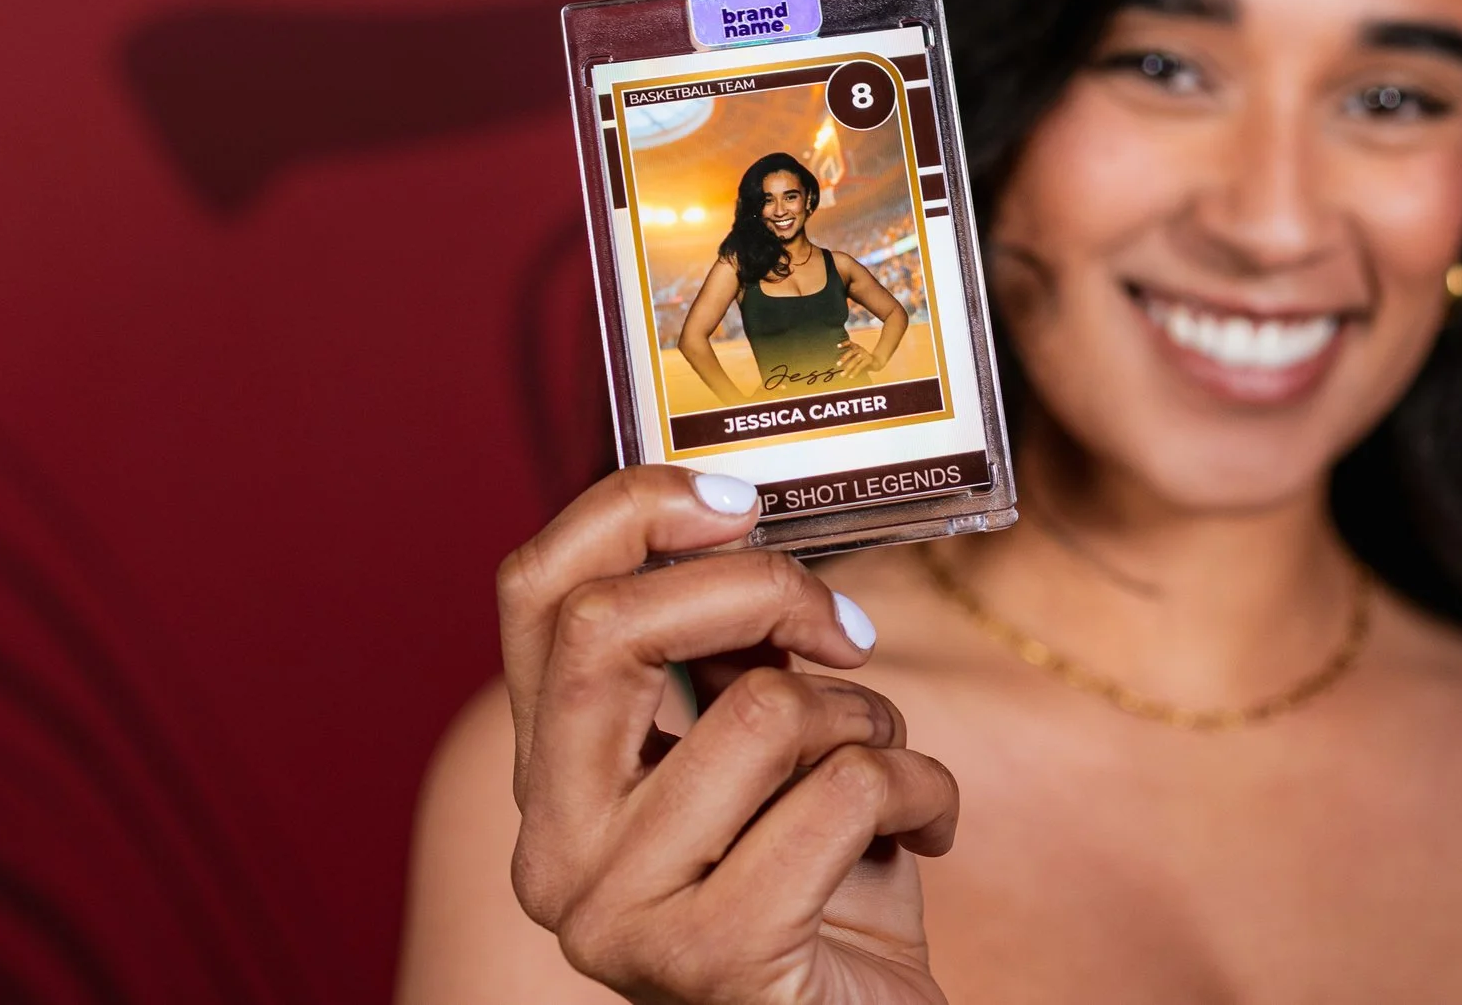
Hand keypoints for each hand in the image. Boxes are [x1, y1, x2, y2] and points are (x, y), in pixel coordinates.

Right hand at [499, 466, 956, 1004]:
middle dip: (760, 590)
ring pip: (761, 709)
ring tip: (887, 769)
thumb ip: (733, 650)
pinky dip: (919, 788)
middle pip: (610, 628)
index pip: (533, 592)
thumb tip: (744, 522)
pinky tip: (928, 831)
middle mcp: (550, 843)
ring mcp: (613, 911)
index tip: (739, 503)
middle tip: (842, 630)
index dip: (631, 510)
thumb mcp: (769, 745)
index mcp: (552, 772)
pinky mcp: (704, 959)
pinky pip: (840, 795)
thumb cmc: (827, 885)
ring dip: (867, 720)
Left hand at [831, 339, 876, 379]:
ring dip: (848, 368)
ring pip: (855, 361)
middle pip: (851, 352)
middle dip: (844, 358)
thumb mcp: (856, 356)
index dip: (844, 344)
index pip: (849, 343)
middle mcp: (860, 349)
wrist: (877, 362)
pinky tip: (851, 376)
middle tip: (838, 364)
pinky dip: (855, 372)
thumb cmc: (863, 359)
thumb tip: (839, 363)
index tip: (838, 346)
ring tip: (842, 374)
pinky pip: (860, 366)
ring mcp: (865, 354)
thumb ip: (849, 358)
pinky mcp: (868, 360)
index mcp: (856, 347)